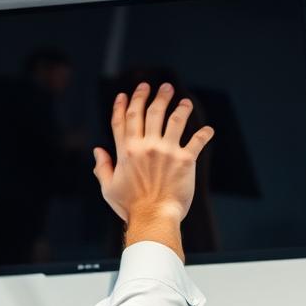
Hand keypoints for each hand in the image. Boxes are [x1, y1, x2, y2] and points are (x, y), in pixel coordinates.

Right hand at [92, 81, 214, 222]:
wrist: (154, 218)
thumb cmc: (131, 207)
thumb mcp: (109, 188)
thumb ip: (102, 167)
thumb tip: (98, 151)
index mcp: (125, 151)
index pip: (122, 120)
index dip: (123, 104)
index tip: (126, 94)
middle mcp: (145, 146)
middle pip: (147, 112)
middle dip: (151, 95)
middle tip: (160, 87)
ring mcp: (166, 151)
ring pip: (174, 119)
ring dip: (179, 106)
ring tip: (183, 101)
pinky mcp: (185, 160)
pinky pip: (197, 140)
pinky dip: (204, 134)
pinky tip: (208, 130)